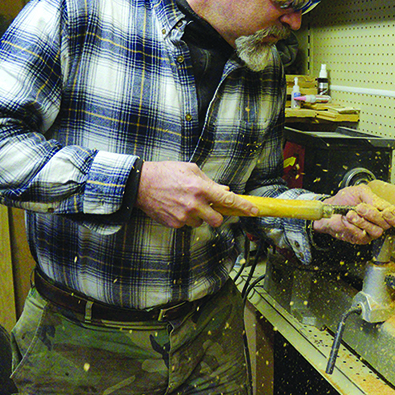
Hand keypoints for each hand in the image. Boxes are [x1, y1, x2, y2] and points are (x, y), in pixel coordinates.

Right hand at [135, 161, 257, 228]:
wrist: (141, 184)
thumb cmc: (166, 173)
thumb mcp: (191, 169)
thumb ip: (209, 181)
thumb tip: (224, 189)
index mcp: (201, 188)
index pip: (228, 199)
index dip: (243, 206)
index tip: (254, 211)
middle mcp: (195, 204)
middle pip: (218, 219)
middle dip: (217, 214)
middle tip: (209, 206)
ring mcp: (184, 216)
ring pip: (202, 223)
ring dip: (199, 216)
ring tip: (186, 203)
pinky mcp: (174, 224)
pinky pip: (188, 225)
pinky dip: (186, 218)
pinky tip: (176, 206)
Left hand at [312, 184, 394, 243]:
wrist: (330, 209)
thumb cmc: (345, 199)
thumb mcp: (359, 191)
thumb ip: (371, 196)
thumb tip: (379, 205)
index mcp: (382, 211)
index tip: (386, 211)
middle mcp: (379, 223)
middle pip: (387, 225)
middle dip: (374, 215)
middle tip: (361, 207)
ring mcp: (370, 232)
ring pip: (376, 232)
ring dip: (362, 221)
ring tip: (351, 213)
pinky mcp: (360, 239)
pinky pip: (362, 236)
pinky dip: (353, 226)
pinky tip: (346, 219)